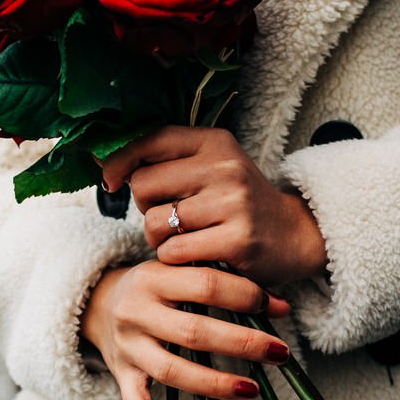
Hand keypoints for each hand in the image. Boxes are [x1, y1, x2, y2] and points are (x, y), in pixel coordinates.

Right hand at [82, 261, 292, 399]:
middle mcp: (136, 313)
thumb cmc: (154, 286)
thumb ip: (219, 279)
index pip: (206, 285)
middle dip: (243, 343)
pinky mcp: (121, 377)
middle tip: (279, 353)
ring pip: (173, 371)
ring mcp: (128, 348)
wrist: (96, 302)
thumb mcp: (177, 269)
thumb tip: (279, 305)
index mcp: (154, 278)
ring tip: (253, 390)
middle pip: (194, 332)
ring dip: (216, 384)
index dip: (247, 296)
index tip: (278, 310)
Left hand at [101, 126, 327, 287]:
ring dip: (159, 238)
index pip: (149, 140)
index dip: (119, 161)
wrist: (295, 235)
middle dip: (144, 207)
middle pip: (143, 185)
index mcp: (214, 142)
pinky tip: (194, 255)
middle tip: (169, 217)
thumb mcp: (212, 168)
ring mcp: (232, 203)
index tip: (110, 179)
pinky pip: (174, 251)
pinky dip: (175, 258)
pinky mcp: (236, 240)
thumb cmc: (239, 204)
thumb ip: (167, 162)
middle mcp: (224, 167)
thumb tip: (105, 166)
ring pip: (155, 222)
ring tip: (182, 238)